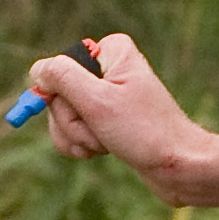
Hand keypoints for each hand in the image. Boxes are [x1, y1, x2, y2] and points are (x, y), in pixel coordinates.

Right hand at [22, 35, 218, 204]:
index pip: (59, 69)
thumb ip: (62, 77)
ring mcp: (108, 96)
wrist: (181, 167)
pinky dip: (84, 145)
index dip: (63, 97)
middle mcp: (109, 69)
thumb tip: (37, 69)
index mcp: (111, 51)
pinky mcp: (109, 120)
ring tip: (105, 145)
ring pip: (64, 117)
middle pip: (59, 96)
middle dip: (72, 123)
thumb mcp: (97, 101)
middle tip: (99, 132)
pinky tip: (104, 151)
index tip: (85, 110)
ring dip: (78, 137)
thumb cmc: (145, 133)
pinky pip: (76, 131)